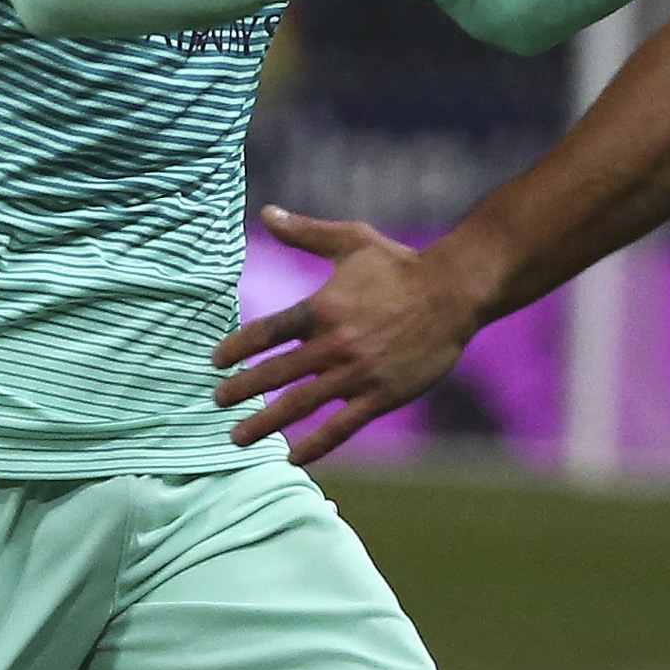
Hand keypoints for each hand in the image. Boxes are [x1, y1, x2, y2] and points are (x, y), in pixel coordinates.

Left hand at [212, 206, 479, 463]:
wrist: (453, 292)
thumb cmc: (400, 264)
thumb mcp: (352, 240)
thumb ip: (305, 232)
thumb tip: (266, 212)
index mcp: (322, 307)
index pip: (266, 332)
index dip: (236, 348)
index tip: (216, 361)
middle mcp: (334, 344)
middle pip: (275, 373)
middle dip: (241, 389)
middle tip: (217, 401)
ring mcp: (358, 373)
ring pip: (300, 405)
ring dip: (265, 423)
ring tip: (238, 437)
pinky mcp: (381, 395)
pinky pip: (341, 426)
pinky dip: (315, 445)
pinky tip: (293, 457)